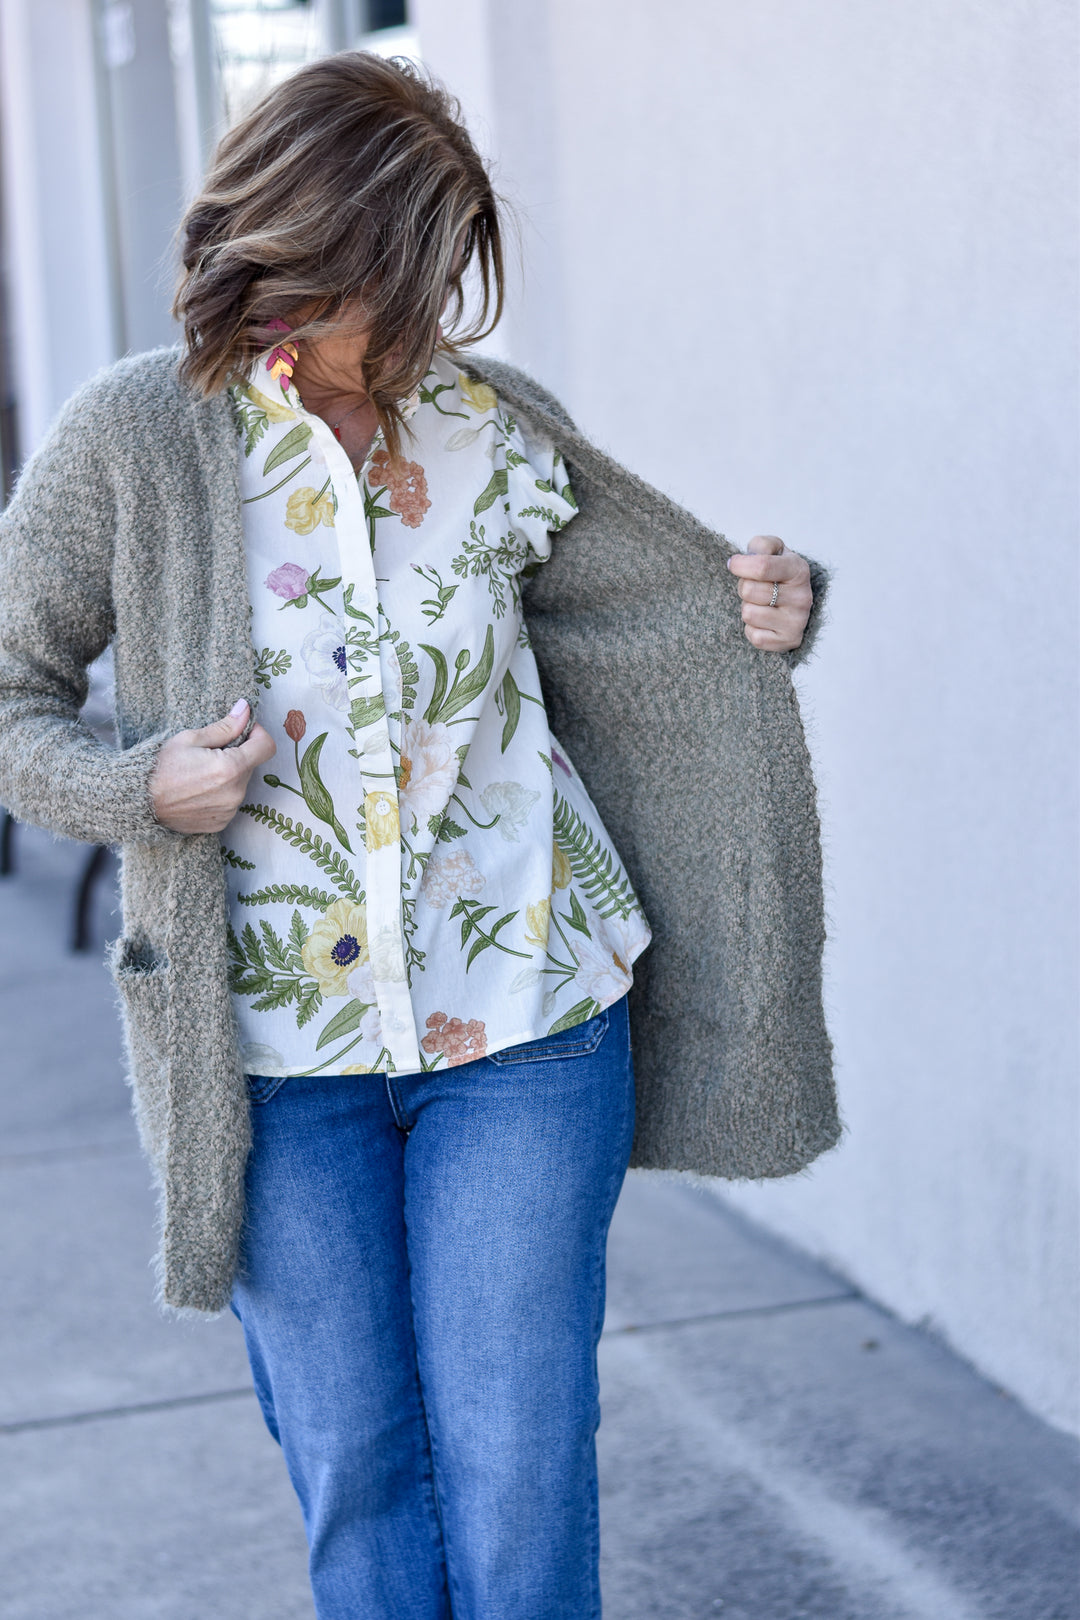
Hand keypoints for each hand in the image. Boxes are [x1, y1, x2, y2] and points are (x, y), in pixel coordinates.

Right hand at [148, 700, 275, 833]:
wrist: (140, 801)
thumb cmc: (161, 766)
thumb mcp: (190, 739)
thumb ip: (225, 727)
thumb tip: (246, 710)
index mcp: (231, 768)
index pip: (267, 747)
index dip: (257, 734)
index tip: (243, 731)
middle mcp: (236, 793)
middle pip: (251, 766)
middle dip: (237, 756)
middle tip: (208, 754)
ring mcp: (229, 811)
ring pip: (240, 784)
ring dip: (228, 776)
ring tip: (199, 774)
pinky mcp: (221, 823)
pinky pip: (230, 803)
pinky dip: (220, 794)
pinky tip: (198, 791)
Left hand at [727, 535, 812, 651]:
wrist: (794, 603)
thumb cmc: (778, 573)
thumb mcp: (774, 551)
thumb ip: (762, 545)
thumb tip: (748, 557)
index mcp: (799, 570)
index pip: (762, 566)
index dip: (740, 565)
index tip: (733, 564)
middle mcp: (802, 597)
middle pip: (749, 590)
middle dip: (744, 587)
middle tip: (754, 587)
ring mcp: (797, 622)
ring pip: (749, 614)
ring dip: (748, 608)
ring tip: (760, 604)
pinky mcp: (789, 641)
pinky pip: (753, 635)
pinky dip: (752, 628)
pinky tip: (764, 621)